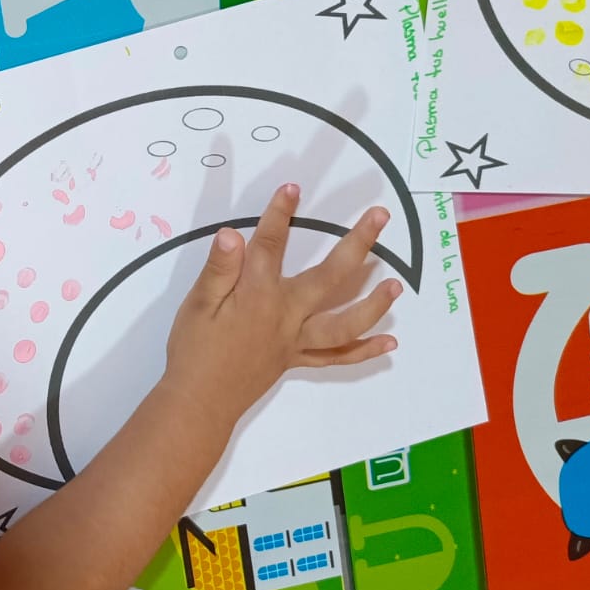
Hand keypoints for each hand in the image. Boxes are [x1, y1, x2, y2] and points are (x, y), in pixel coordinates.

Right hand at [161, 183, 400, 418]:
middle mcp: (285, 315)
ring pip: (344, 322)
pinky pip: (335, 357)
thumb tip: (232, 234)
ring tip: (395, 285)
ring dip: (374, 303)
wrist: (199, 401)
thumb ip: (219, 269)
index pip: (269, 246)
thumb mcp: (197, 305)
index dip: (279, 215)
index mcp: (258, 295)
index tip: (292, 189)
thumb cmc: (194, 350)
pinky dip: (363, 351)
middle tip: (380, 217)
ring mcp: (295, 340)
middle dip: (357, 243)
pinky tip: (388, 344)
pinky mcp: (295, 360)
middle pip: (330, 276)